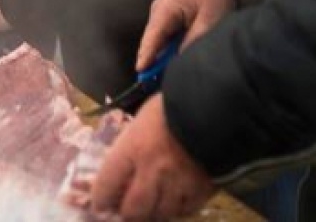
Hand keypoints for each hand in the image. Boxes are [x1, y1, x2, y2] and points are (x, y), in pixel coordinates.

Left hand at [90, 94, 214, 220]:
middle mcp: (152, 171)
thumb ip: (129, 145)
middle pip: (132, 211)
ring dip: (153, 213)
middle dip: (127, 213)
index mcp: (133, 149)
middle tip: (127, 210)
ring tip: (151, 206)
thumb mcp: (142, 118)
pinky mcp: (201, 190)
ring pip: (159, 214)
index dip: (100, 199)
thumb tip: (120, 168)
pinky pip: (185, 211)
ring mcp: (177, 183)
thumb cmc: (172, 105)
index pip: (106, 186)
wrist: (214, 104)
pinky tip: (175, 201)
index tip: (100, 205)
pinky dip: (178, 209)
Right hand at [137, 0, 235, 70]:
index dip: (147, 54)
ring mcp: (160, 13)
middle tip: (156, 83)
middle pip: (153, 41)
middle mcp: (158, 10)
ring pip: (158, 40)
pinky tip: (174, 60)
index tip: (141, 71)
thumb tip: (181, 60)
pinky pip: (163, 36)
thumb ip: (196, 39)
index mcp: (167, 7)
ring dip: (162, 55)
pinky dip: (167, 48)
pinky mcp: (165, 18)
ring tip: (167, 74)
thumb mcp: (212, 18)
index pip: (154, 35)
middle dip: (154, 61)